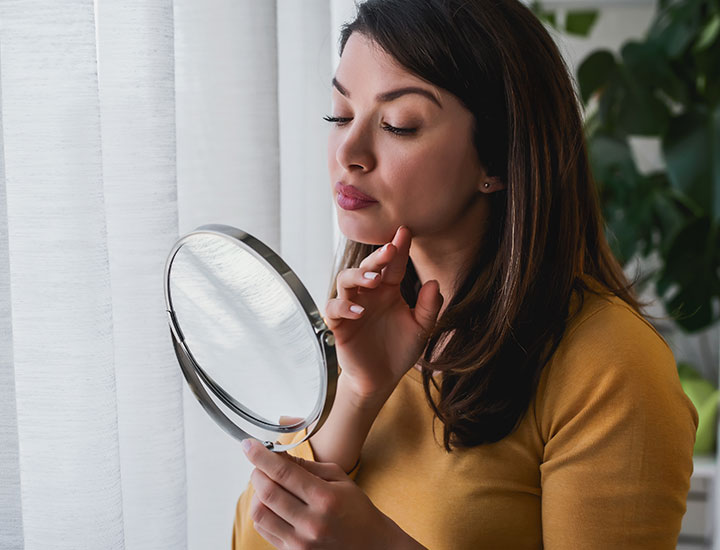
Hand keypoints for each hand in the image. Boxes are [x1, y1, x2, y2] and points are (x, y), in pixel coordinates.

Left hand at [243, 439, 422, 549]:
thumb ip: (308, 467)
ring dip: (256, 493)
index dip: (261, 456)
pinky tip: (271, 503)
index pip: (284, 473)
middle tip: (259, 463)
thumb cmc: (357, 510)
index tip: (249, 445)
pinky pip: (264, 529)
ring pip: (260, 513)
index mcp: (325, 498)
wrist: (370, 546)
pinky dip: (262, 511)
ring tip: (266, 484)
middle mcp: (311, 522)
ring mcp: (300, 542)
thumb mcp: (339, 478)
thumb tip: (279, 455)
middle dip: (257, 471)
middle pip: (267, 492)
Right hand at [325, 225, 443, 402]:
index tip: (405, 231)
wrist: (381, 380)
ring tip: (374, 280)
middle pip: (367, 267)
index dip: (398, 248)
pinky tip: (359, 312)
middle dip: (377, 257)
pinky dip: (343, 308)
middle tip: (389, 249)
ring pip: (345, 281)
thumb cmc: (399, 350)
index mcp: (388, 290)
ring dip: (358, 277)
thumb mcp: (421, 329)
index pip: (392, 265)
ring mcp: (352, 307)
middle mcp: (369, 294)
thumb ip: (429, 307)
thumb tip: (434, 283)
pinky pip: (334, 309)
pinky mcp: (339, 325)